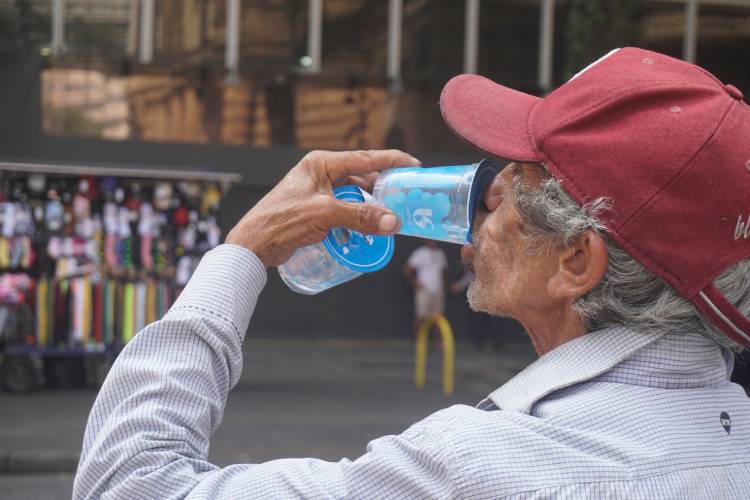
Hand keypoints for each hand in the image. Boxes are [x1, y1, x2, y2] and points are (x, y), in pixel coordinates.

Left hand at [226, 150, 419, 266]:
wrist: (254, 243)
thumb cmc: (282, 220)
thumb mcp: (325, 214)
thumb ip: (361, 216)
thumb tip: (393, 221)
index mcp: (321, 163)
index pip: (365, 157)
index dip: (392, 161)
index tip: (414, 166)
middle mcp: (321, 172)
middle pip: (362, 175)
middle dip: (384, 186)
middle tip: (407, 195)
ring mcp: (318, 191)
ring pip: (355, 193)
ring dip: (372, 203)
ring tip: (392, 213)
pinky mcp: (316, 208)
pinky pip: (346, 208)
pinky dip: (359, 215)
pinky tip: (370, 226)